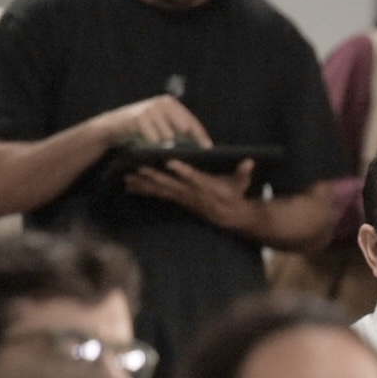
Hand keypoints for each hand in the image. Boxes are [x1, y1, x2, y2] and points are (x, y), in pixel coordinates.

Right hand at [97, 95, 211, 148]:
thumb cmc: (143, 128)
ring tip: (160, 147)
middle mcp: (162, 102)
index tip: (209, 149)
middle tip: (191, 156)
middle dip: (187, 142)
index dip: (201, 136)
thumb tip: (203, 144)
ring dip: (166, 145)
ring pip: (168, 135)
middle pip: (184, 127)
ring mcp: (150, 109)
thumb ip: (179, 129)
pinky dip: (153, 145)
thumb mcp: (163, 125)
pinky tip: (150, 146)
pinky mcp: (139, 118)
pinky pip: (154, 138)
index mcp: (171, 103)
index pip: (192, 121)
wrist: (114, 125)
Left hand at [124, 158, 255, 231]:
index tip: (170, 162)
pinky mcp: (177, 199)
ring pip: (160, 189)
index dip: (182, 170)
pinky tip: (129, 187)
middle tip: (137, 168)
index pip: (193, 177)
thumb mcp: (241, 183)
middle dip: (153, 176)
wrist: (229, 216)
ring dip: (143, 184)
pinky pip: (157, 195)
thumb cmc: (234, 195)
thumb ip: (243, 172)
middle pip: (169, 183)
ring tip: (127, 178)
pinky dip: (143, 190)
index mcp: (205, 185)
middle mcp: (190, 192)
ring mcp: (182, 196)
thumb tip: (250, 161)